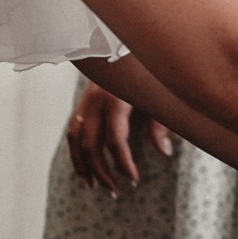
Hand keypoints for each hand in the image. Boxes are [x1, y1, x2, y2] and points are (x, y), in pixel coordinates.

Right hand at [67, 78, 172, 193]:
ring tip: (92, 187)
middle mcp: (96, 100)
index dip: (123, 163)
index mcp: (116, 98)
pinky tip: (84, 170)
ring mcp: (85, 101)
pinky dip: (76, 152)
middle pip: (91, 144)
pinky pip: (72, 131)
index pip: (115, 140)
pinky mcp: (82, 103)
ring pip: (75, 140)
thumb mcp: (158, 96)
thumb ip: (160, 123)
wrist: (128, 47)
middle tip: (115, 192)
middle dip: (101, 171)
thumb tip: (165, 152)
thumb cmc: (149, 73)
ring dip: (82, 166)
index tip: (134, 180)